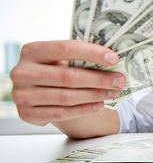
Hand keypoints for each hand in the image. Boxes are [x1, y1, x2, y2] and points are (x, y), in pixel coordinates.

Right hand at [10, 40, 125, 125]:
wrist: (34, 92)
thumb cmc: (52, 71)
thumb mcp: (58, 60)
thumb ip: (78, 58)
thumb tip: (112, 61)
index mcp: (31, 51)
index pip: (65, 48)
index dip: (92, 53)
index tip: (113, 58)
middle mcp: (22, 72)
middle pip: (68, 76)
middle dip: (99, 79)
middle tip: (119, 80)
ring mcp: (22, 94)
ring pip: (67, 97)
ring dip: (95, 95)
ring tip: (113, 92)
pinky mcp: (27, 114)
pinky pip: (62, 113)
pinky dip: (84, 109)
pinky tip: (99, 104)